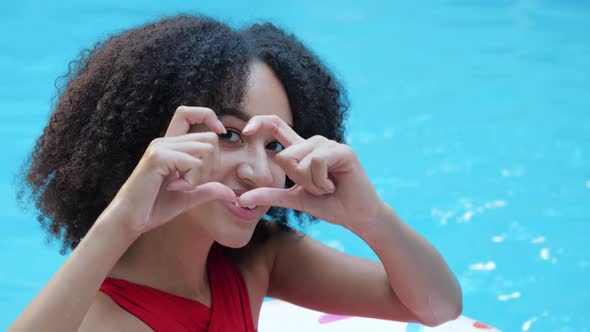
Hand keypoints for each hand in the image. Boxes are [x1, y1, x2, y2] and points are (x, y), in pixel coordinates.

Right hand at [102, 106, 236, 234]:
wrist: (130, 220)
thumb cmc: (155, 207)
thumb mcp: (190, 197)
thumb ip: (209, 190)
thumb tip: (233, 194)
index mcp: (171, 145)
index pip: (188, 112)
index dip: (208, 116)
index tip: (220, 133)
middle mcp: (165, 141)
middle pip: (209, 138)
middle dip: (212, 165)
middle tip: (192, 183)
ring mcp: (160, 147)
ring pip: (206, 149)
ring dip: (201, 174)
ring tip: (182, 186)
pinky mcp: (157, 157)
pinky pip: (192, 162)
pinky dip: (191, 180)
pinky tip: (175, 188)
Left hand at [237, 115, 383, 232]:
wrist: (357, 216)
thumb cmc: (329, 205)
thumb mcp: (294, 200)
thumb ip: (270, 195)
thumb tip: (240, 199)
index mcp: (301, 151)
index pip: (276, 125)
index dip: (259, 122)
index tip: (245, 132)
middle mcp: (314, 143)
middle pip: (285, 156)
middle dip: (297, 181)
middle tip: (317, 189)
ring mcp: (329, 144)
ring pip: (300, 160)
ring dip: (311, 184)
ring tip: (327, 187)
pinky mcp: (342, 151)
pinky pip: (317, 162)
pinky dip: (321, 181)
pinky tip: (334, 185)